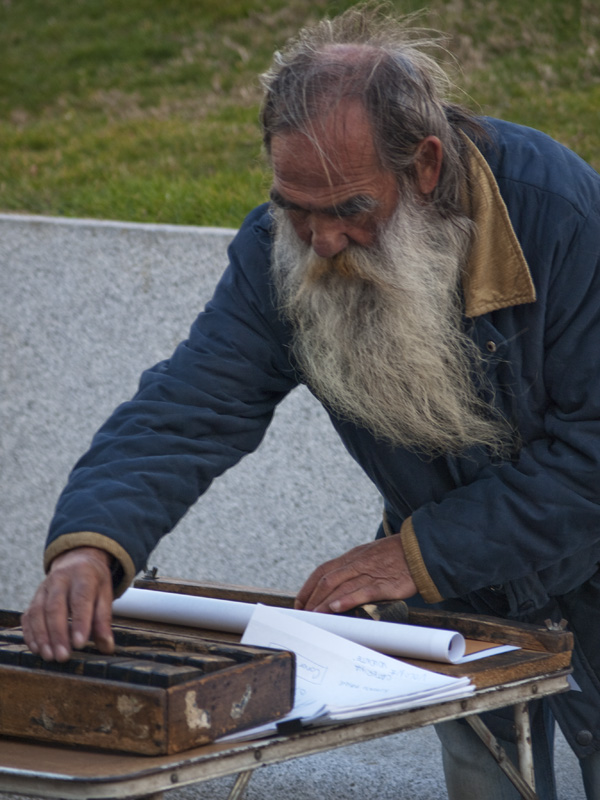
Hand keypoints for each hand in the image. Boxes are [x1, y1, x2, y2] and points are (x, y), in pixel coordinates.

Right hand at [21, 547, 114, 661]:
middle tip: (63, 656)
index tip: (80, 644)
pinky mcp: (34, 597)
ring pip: (38, 612)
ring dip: (42, 636)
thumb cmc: (93, 581)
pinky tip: (37, 649)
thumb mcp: (105, 593)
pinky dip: (30, 634)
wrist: (77, 560)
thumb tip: (107, 647)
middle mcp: (60, 579)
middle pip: (55, 607)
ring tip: (50, 656)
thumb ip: (104, 619)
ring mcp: (44, 588)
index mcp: (83, 576)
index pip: (80, 600)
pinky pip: (28, 616)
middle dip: (58, 634)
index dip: (80, 622)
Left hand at [295, 536, 416, 612]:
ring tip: (313, 615)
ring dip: (324, 602)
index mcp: (352, 557)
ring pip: (340, 587)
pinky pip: (362, 592)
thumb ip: (354, 570)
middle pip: (327, 580)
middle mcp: (357, 563)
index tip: (299, 603)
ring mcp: (370, 572)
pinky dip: (347, 599)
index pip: (322, 570)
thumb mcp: (370, 557)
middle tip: (303, 615)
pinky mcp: (384, 584)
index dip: (308, 587)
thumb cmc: (395, 556)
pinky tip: (336, 608)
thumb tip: (338, 588)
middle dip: (312, 599)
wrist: (421, 549)